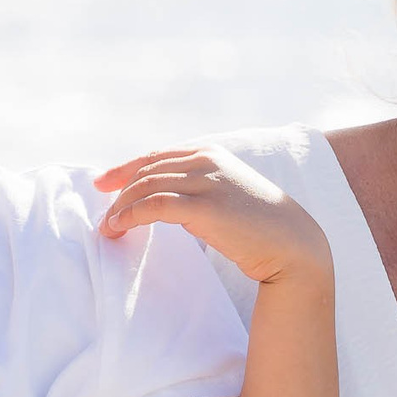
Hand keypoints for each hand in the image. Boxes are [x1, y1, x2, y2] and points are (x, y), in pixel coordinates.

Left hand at [94, 147, 333, 287]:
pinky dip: (132, 216)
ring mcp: (206, 182)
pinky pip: (154, 206)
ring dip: (121, 208)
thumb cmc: (261, 225)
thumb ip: (202, 187)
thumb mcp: (229, 193)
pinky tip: (121, 227)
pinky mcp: (204, 208)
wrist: (292, 243)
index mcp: (211, 153)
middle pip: (146, 171)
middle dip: (119, 193)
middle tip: (104, 216)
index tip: (104, 183)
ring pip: (146, 187)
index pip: (157, 156)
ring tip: (108, 228)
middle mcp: (206, 161)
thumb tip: (168, 200)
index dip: (125, 168)